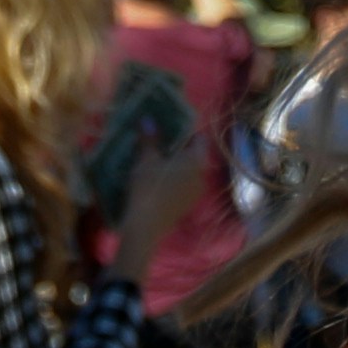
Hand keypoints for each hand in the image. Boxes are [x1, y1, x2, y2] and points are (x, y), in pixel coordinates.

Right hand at [106, 123, 212, 277]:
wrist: (145, 227)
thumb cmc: (148, 187)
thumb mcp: (147, 159)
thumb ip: (150, 139)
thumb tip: (148, 119)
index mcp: (198, 161)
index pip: (198, 137)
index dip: (183, 129)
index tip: (167, 124)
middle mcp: (202, 175)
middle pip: (192, 154)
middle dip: (176, 146)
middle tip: (158, 137)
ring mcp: (195, 193)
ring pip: (186, 170)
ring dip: (173, 163)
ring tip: (154, 156)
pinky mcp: (186, 205)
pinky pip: (182, 184)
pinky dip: (172, 178)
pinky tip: (156, 176)